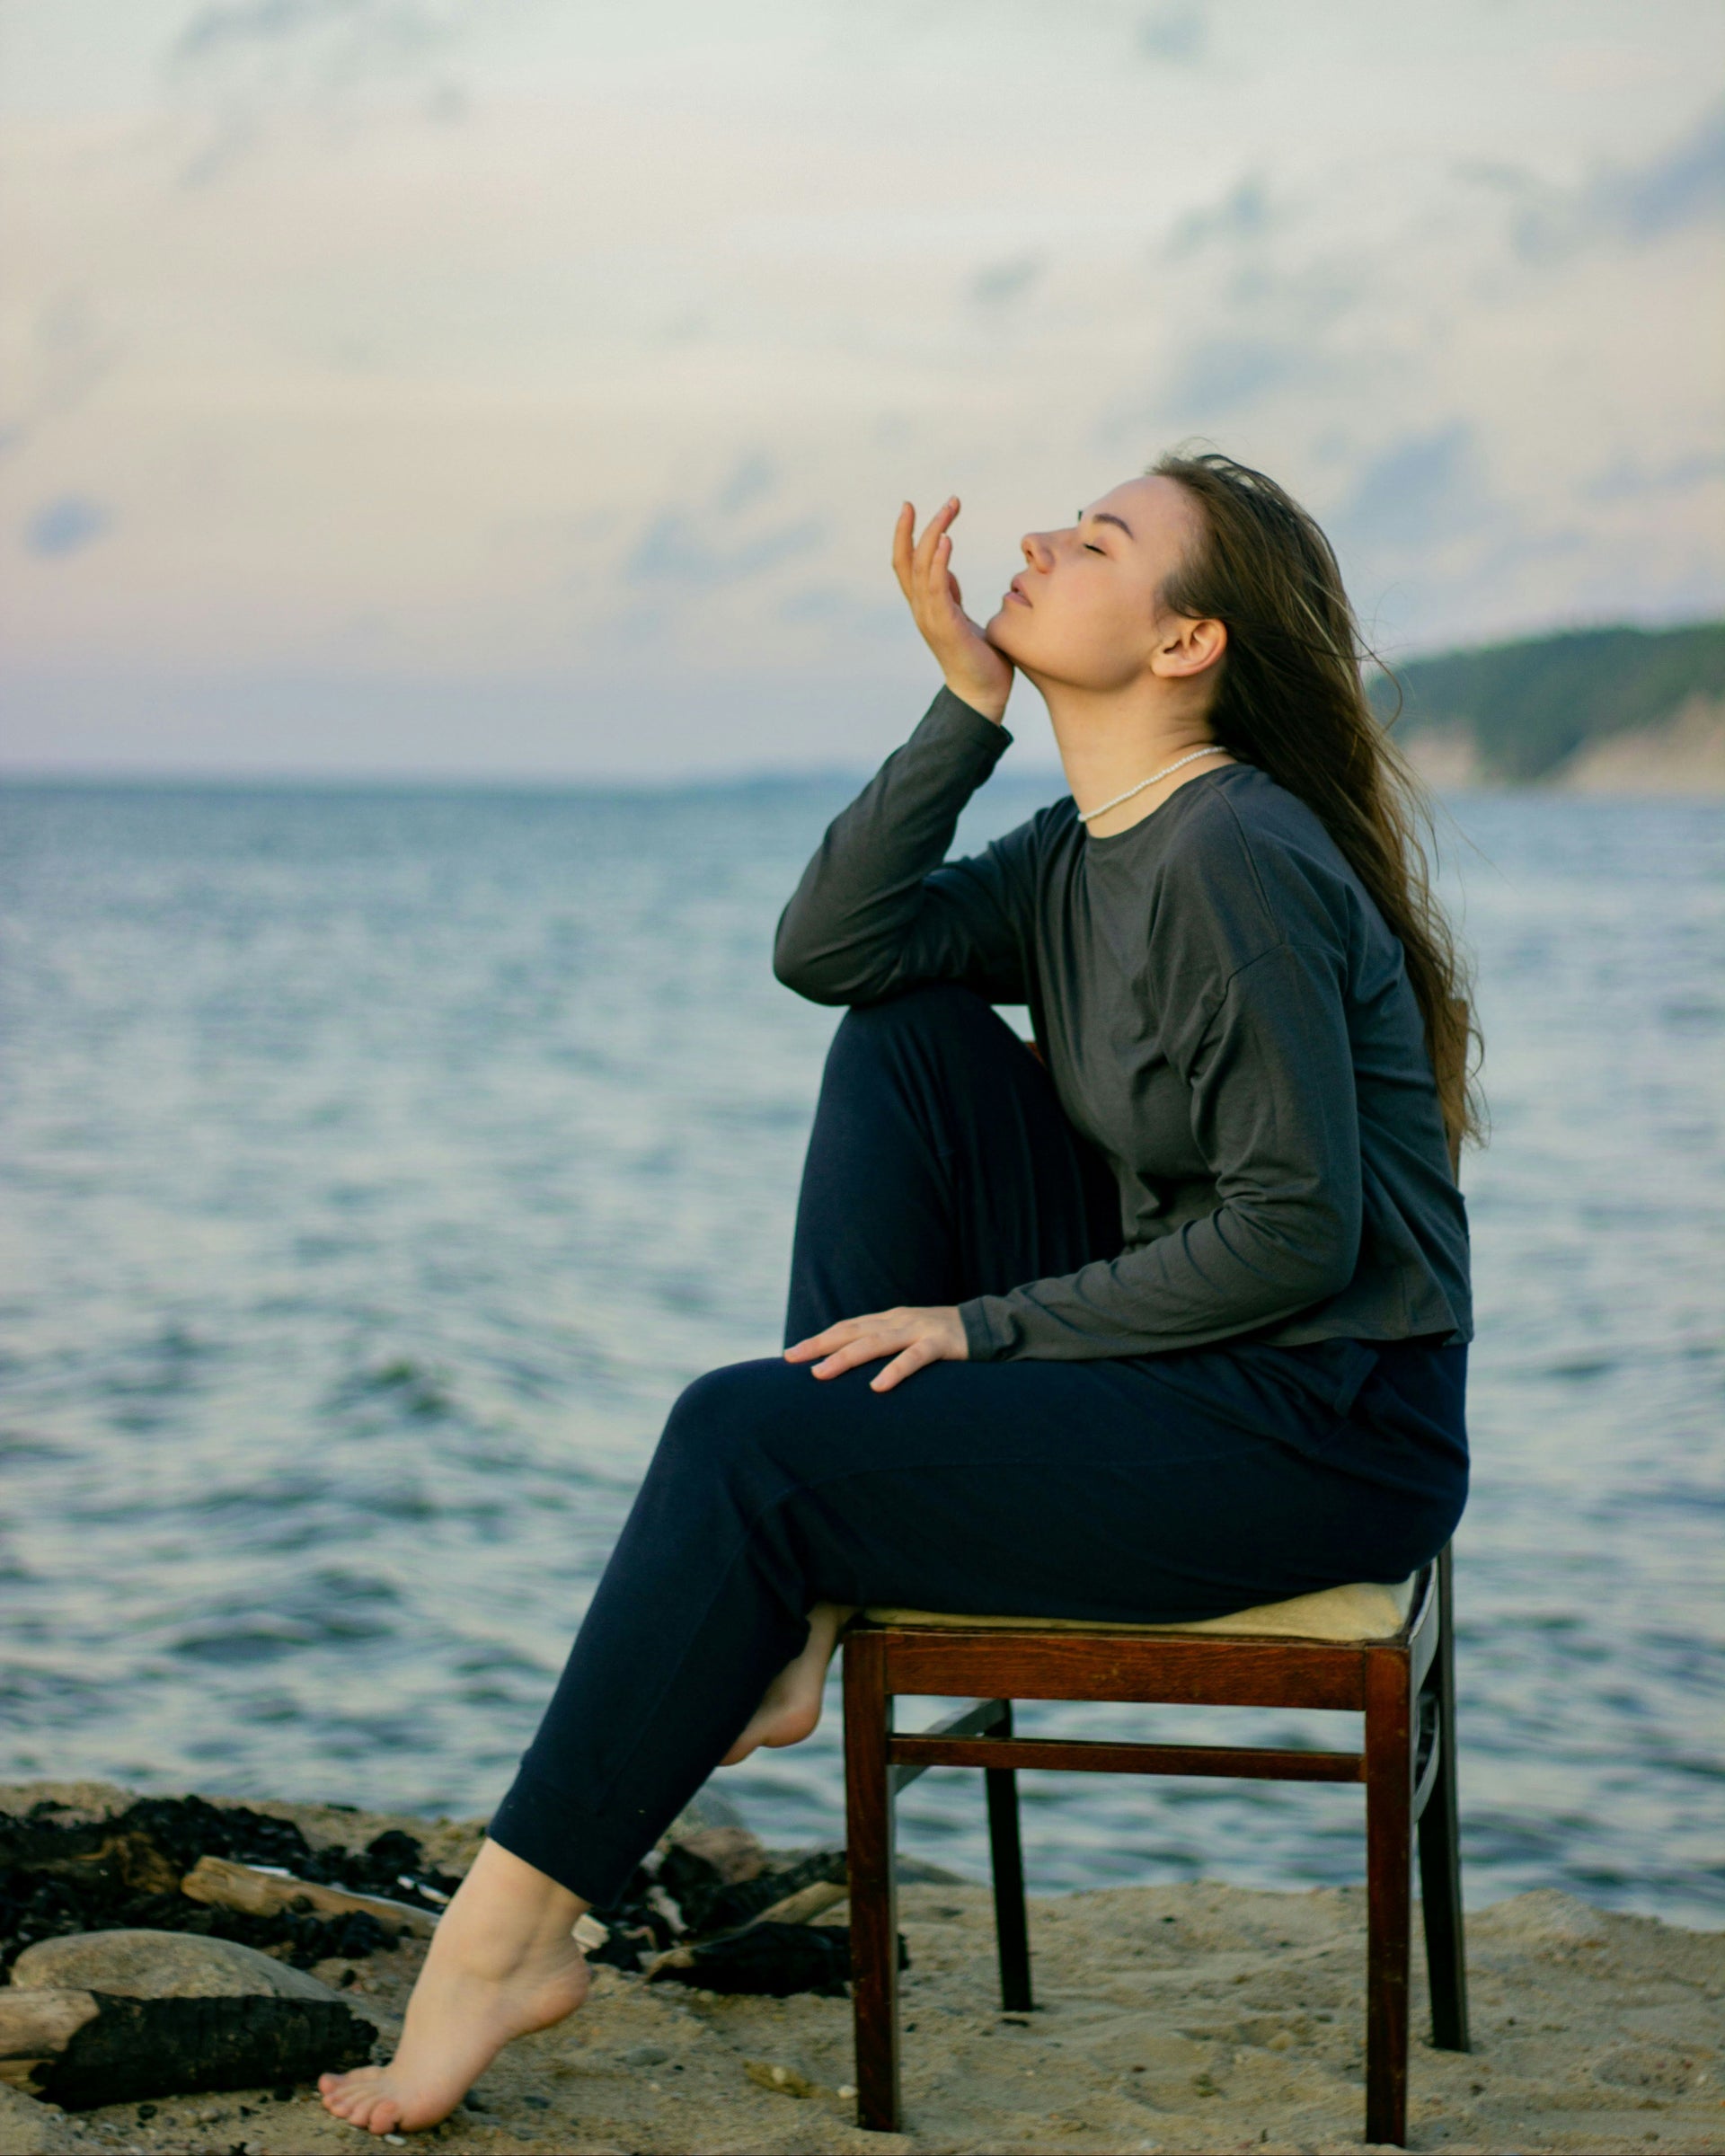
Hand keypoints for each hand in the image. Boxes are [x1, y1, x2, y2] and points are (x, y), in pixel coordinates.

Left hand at [784, 1304, 969, 1392]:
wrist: (991, 1327)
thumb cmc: (946, 1338)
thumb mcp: (910, 1338)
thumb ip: (886, 1346)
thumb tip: (852, 1367)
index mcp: (889, 1319)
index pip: (847, 1328)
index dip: (819, 1339)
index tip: (790, 1355)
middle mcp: (898, 1320)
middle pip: (852, 1332)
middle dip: (820, 1345)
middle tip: (792, 1359)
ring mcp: (919, 1330)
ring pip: (875, 1343)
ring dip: (845, 1358)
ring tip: (821, 1374)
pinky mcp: (941, 1343)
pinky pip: (915, 1358)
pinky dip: (894, 1371)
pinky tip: (877, 1387)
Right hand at [892, 498, 1014, 722]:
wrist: (983, 695)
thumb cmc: (979, 658)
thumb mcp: (962, 618)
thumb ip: (951, 596)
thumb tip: (946, 572)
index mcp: (925, 606)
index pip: (906, 563)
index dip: (905, 534)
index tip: (912, 506)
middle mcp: (922, 609)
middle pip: (908, 559)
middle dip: (919, 526)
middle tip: (945, 501)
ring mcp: (930, 618)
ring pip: (921, 568)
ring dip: (934, 535)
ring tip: (949, 510)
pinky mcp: (945, 626)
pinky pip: (937, 588)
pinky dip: (938, 562)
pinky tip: (947, 541)